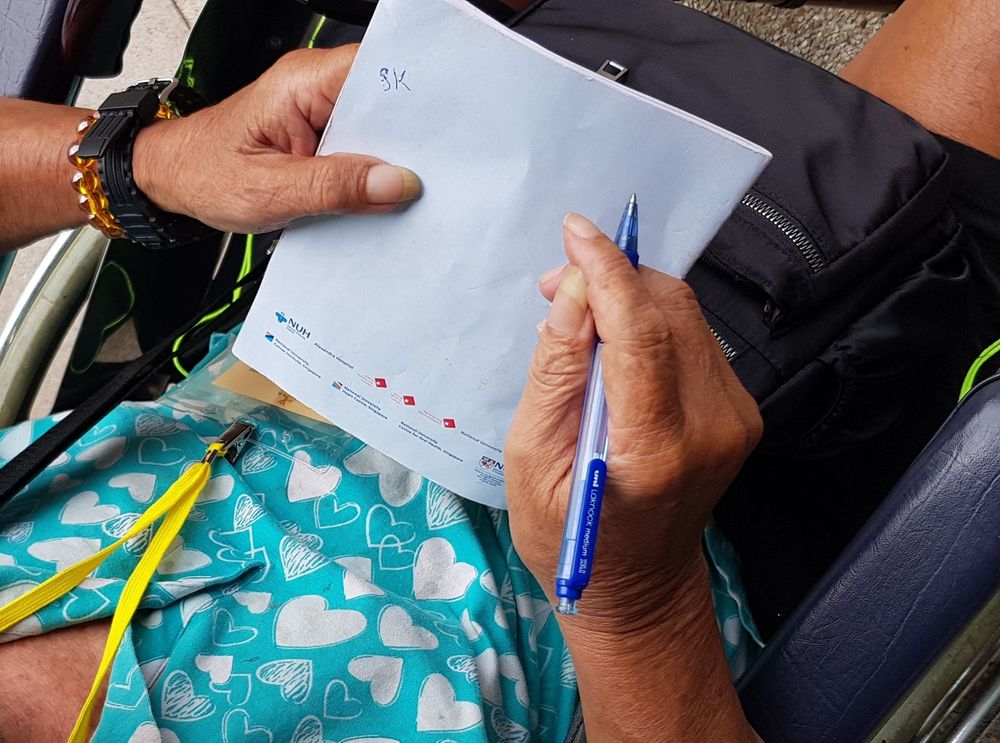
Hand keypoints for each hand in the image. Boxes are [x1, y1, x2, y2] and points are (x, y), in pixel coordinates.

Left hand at [133, 45, 419, 233]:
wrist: (171, 181)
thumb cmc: (204, 173)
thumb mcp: (270, 190)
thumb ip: (334, 187)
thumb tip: (397, 182)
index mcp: (303, 83)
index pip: (379, 71)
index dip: (417, 98)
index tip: (443, 132)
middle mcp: (315, 89)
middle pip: (387, 103)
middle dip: (411, 140)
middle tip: (429, 178)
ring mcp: (320, 112)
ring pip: (379, 131)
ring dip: (393, 162)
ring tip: (404, 194)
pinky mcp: (322, 137)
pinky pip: (363, 150)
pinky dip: (374, 176)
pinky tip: (380, 199)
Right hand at [504, 213, 761, 632]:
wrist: (639, 588)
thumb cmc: (571, 536)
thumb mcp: (533, 461)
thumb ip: (556, 374)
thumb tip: (574, 295)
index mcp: (656, 446)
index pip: (642, 331)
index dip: (608, 272)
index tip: (575, 232)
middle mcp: (713, 426)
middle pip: (671, 311)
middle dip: (614, 279)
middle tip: (558, 286)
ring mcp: (735, 418)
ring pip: (685, 316)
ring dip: (630, 297)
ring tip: (578, 315)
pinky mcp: (740, 411)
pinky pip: (693, 338)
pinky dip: (649, 322)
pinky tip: (613, 343)